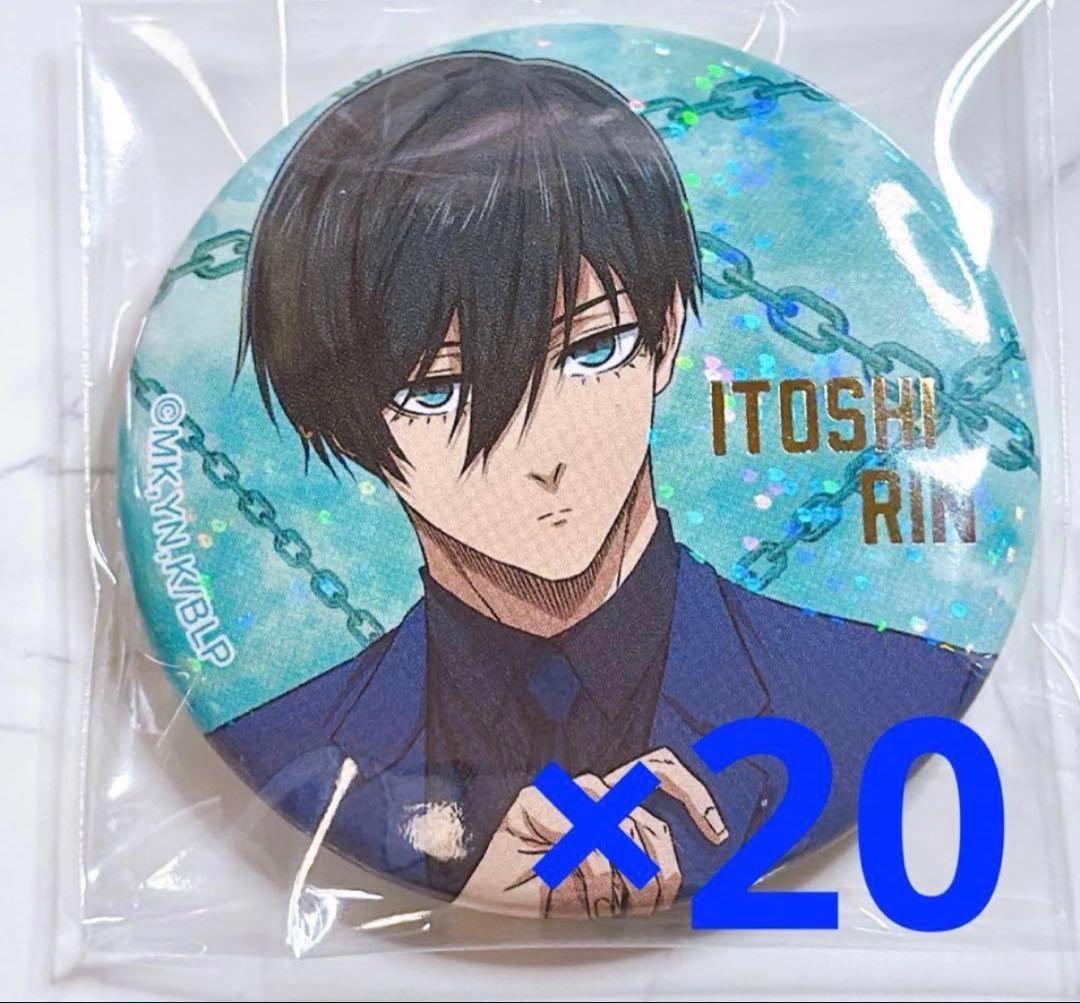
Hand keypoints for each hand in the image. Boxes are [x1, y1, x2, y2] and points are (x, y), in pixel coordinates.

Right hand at [455, 747, 727, 918]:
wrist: (479, 897)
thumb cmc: (537, 893)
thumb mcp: (602, 887)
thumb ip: (636, 871)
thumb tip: (674, 881)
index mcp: (607, 799)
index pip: (659, 771)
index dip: (693, 795)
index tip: (716, 832)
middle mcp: (589, 791)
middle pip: (648, 818)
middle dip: (657, 871)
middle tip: (647, 903)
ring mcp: (561, 794)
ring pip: (620, 826)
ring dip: (619, 877)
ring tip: (601, 903)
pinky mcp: (534, 802)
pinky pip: (580, 832)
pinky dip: (585, 866)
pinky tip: (575, 882)